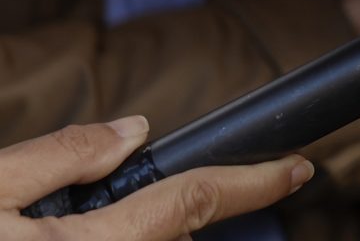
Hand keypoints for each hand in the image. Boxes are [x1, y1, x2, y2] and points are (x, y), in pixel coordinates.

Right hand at [0, 117, 308, 238]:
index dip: (253, 182)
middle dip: (161, 212)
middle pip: (168, 239)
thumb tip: (131, 131)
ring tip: (57, 230)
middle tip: (103, 201)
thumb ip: (59, 156)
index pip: (190, 203)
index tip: (299, 167)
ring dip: (134, 240)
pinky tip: (61, 240)